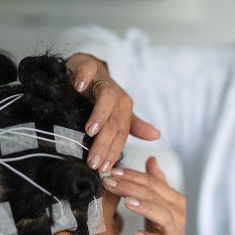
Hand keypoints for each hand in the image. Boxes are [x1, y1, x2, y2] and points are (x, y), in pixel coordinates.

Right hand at [66, 53, 159, 171]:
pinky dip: (84, 77)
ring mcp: (102, 80)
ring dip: (100, 114)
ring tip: (90, 130)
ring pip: (106, 97)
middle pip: (114, 121)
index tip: (104, 169)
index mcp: (123, 108)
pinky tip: (78, 87)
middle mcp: (116, 96)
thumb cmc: (102, 94)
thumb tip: (157, 136)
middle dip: (105, 142)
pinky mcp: (87, 66)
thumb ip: (133, 125)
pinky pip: (87, 69)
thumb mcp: (117, 111)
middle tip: (94, 161)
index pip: (121, 134)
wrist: (88, 66)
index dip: (114, 151)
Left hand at [103, 157, 191, 234]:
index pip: (152, 182)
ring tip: (127, 202)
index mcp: (174, 199)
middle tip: (110, 182)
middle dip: (130, 187)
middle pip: (154, 195)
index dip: (133, 175)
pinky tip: (137, 234)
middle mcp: (177, 213)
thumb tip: (152, 159)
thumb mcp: (159, 202)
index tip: (113, 171)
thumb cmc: (162, 226)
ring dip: (144, 207)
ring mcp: (173, 231)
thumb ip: (156, 181)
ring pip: (161, 215)